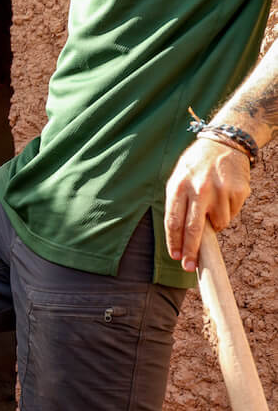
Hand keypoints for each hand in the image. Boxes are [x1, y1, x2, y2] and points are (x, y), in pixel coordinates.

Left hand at [164, 138, 250, 272]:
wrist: (224, 143)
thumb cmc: (196, 166)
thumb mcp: (178, 179)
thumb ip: (177, 205)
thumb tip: (179, 238)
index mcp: (179, 186)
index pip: (174, 222)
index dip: (174, 242)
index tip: (175, 257)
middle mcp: (199, 189)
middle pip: (193, 230)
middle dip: (191, 252)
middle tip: (189, 267)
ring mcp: (220, 191)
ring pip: (218, 224)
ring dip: (214, 224)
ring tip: (212, 206)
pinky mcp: (237, 192)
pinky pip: (231, 214)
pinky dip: (226, 212)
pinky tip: (223, 197)